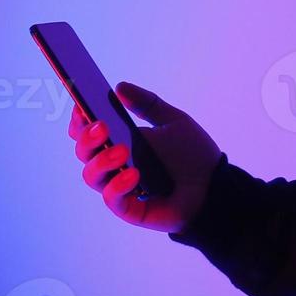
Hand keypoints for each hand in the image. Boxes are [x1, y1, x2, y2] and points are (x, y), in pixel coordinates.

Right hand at [69, 82, 221, 233]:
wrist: (216, 185)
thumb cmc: (193, 154)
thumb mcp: (173, 121)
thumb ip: (147, 104)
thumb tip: (119, 87)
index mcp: (122, 141)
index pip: (89, 132)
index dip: (80, 120)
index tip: (82, 107)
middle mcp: (115, 165)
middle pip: (84, 152)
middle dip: (87, 137)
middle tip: (102, 126)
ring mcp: (120, 187)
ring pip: (91, 176)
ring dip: (101, 161)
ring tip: (122, 151)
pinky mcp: (129, 208)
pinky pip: (112, 199)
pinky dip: (118, 185)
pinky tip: (134, 174)